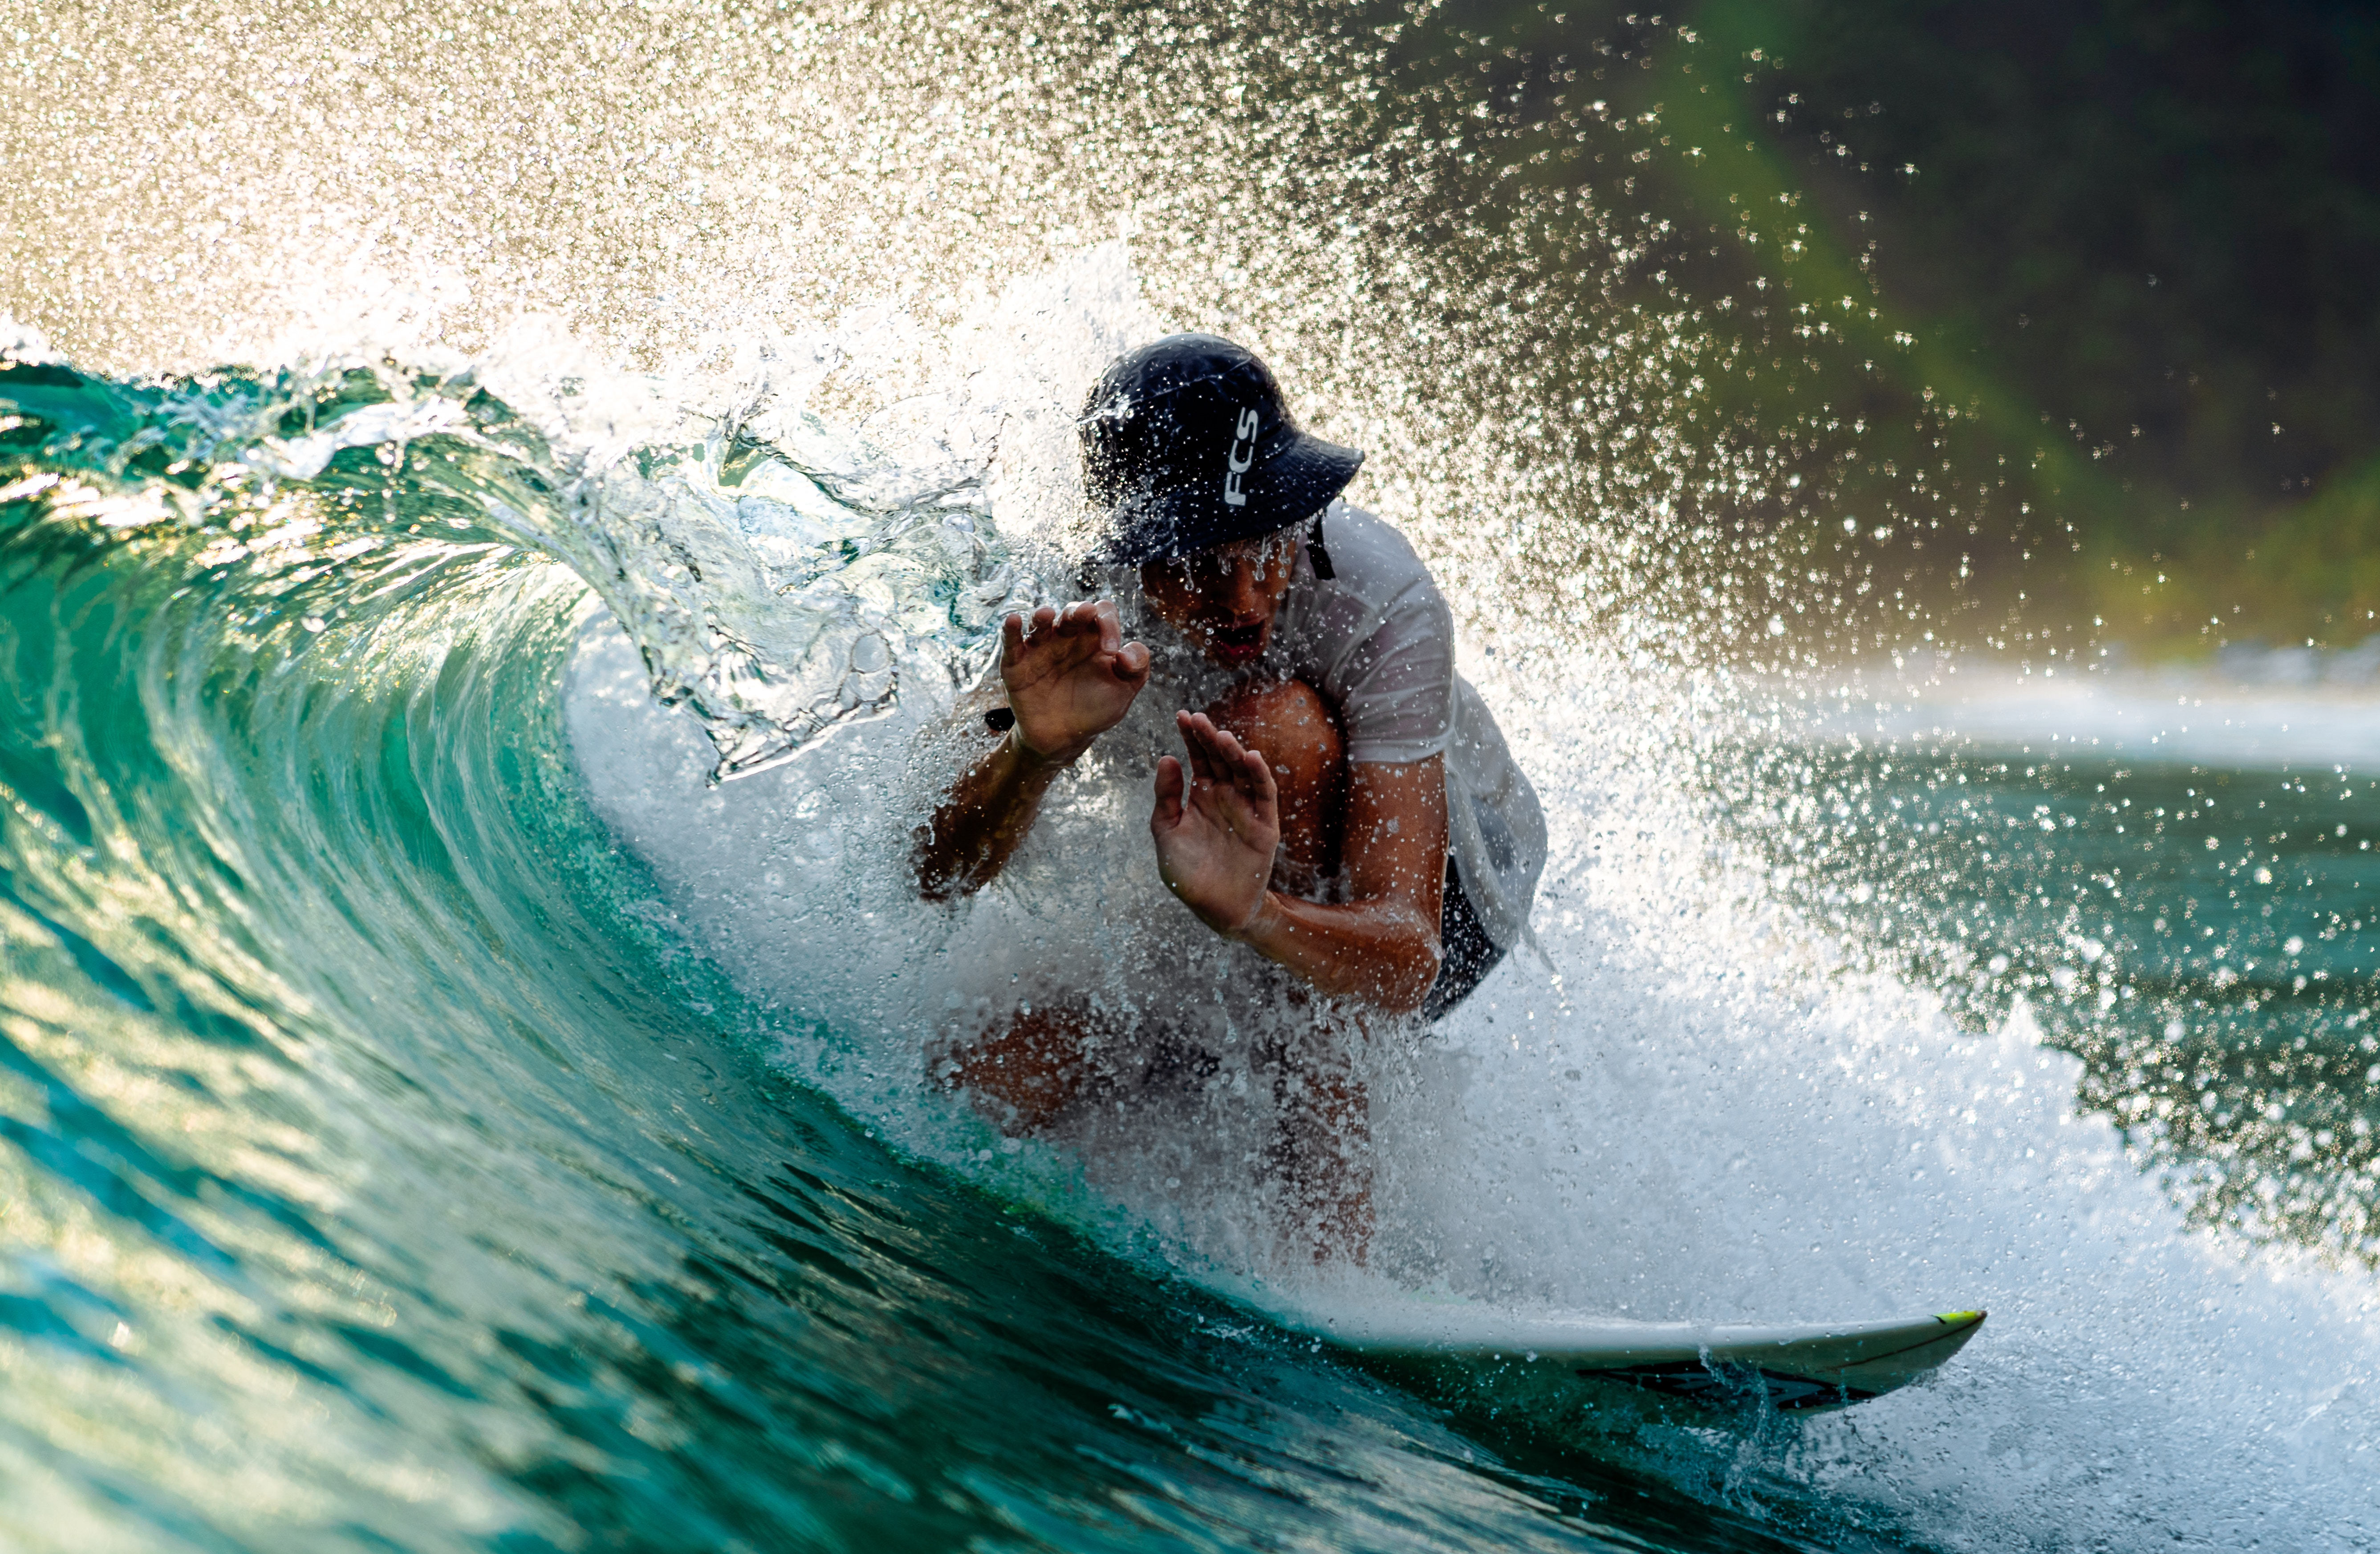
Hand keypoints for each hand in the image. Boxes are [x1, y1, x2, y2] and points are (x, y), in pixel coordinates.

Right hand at [1000, 601, 1150, 764]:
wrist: (1064, 738)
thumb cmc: (1095, 709)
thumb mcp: (1124, 690)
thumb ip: (1137, 668)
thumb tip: (1128, 652)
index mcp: (1094, 638)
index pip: (1102, 614)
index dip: (1109, 623)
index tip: (1111, 649)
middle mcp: (1067, 637)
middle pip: (1072, 612)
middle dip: (1078, 610)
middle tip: (1085, 613)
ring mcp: (1041, 648)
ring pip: (1040, 622)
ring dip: (1042, 615)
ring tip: (1046, 614)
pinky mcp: (1017, 663)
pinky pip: (1011, 642)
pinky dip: (1010, 630)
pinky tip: (1014, 620)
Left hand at [1150, 711, 1280, 935]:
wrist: (1214, 909)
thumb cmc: (1187, 874)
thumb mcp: (1167, 832)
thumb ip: (1166, 797)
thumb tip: (1166, 757)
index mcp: (1201, 795)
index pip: (1198, 758)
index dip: (1191, 737)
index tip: (1182, 715)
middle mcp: (1225, 796)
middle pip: (1220, 759)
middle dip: (1209, 738)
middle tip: (1198, 718)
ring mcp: (1246, 808)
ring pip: (1243, 771)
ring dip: (1234, 752)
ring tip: (1221, 735)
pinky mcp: (1265, 825)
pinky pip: (1265, 794)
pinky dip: (1260, 774)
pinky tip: (1251, 757)